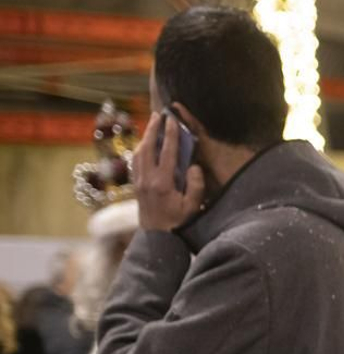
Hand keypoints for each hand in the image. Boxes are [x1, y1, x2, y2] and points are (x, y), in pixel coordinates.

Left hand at [132, 112, 204, 231]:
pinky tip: (145, 144)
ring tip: (151, 124)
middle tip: (158, 114)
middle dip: (153, 129)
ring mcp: (139, 181)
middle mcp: (148, 179)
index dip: (170, 134)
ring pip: (139, 152)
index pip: (167, 152)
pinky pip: (136, 161)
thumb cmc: (178, 224)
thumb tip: (194, 167)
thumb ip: (196, 187)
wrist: (157, 239)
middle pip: (148, 147)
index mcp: (163, 183)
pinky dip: (141, 148)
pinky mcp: (136, 185)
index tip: (172, 120)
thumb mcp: (192, 208)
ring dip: (145, 136)